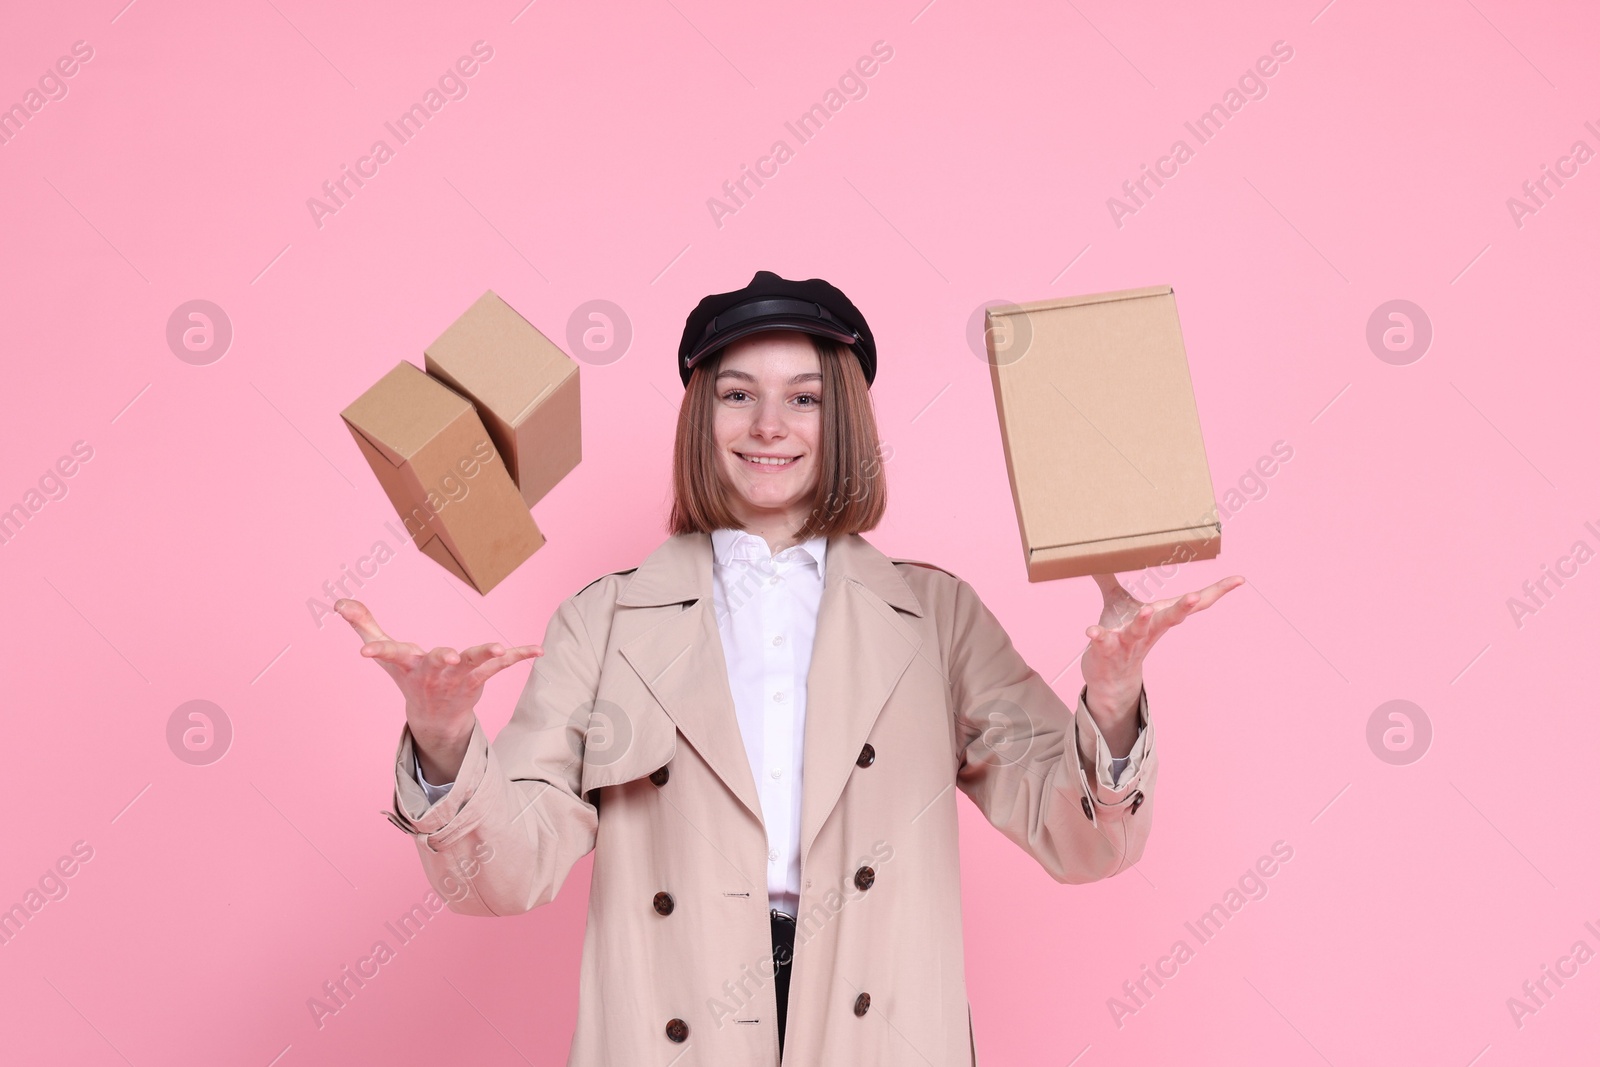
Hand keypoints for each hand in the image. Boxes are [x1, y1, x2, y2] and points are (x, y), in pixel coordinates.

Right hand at [336, 598, 541, 782]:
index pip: (391, 655)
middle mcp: (434, 671)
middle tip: (445, 656)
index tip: (363, 651)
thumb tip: (339, 601)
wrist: (434, 718)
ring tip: (500, 647)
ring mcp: (458, 675)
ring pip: (473, 663)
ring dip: (485, 654)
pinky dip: (519, 656)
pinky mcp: (479, 677)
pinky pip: (500, 665)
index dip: (379, 650)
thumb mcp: (384, 652)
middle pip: (438, 661)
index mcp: (409, 663)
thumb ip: (364, 624)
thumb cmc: (408, 676)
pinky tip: (537, 649)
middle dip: (442, 658)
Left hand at [1080, 572, 1245, 751]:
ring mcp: (1129, 643)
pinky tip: (1090, 631)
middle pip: (1171, 618)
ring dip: (1143, 621)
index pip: (1193, 605)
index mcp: (1160, 617)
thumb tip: (1103, 554)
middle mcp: (1150, 631)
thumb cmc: (1119, 635)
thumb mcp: (1119, 604)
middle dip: (1183, 607)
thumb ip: (1112, 579)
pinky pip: (1104, 644)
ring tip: (1147, 609)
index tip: (1239, 579)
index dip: (1216, 592)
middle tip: (1194, 596)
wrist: (1109, 679)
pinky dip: (1098, 637)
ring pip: (1138, 632)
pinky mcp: (1108, 652)